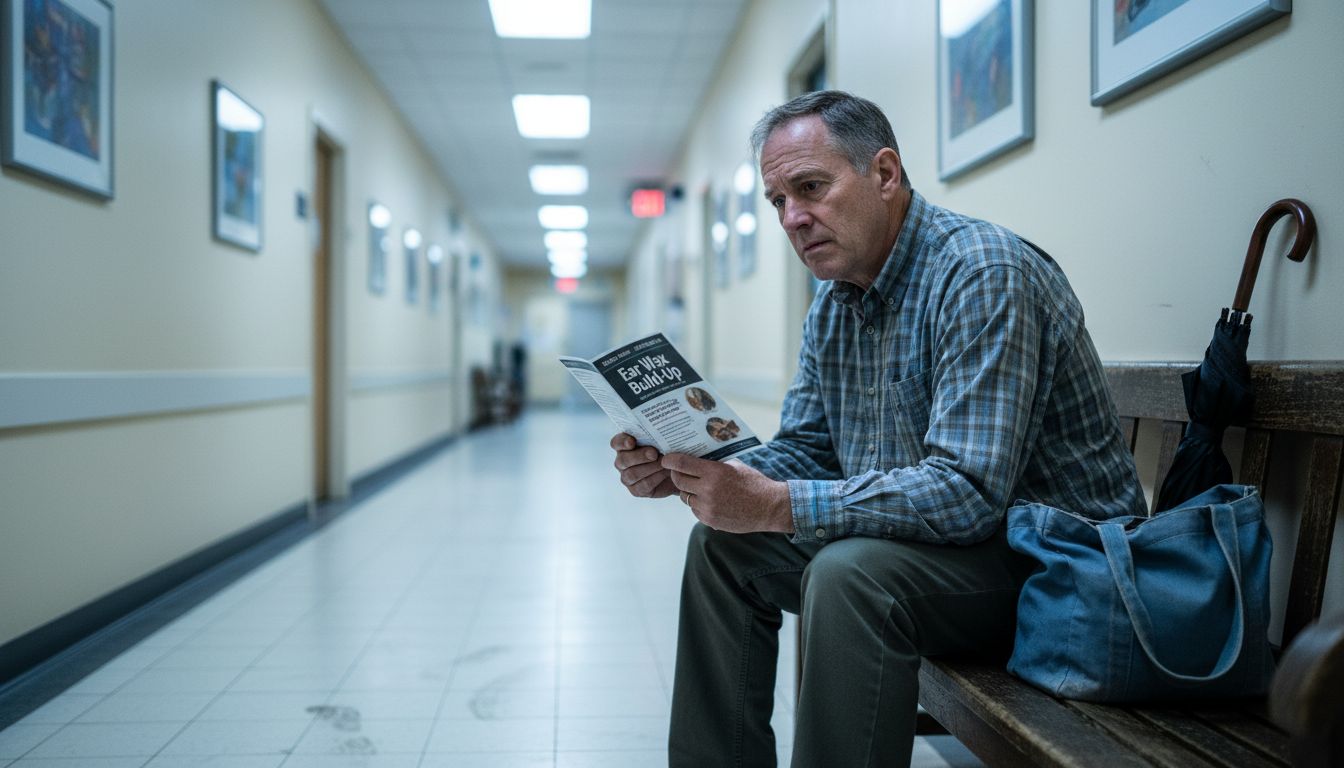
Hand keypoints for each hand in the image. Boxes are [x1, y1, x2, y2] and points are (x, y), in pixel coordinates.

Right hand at [611, 433, 676, 497]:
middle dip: (639, 456)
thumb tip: (662, 430)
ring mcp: (627, 477)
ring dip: (650, 468)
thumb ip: (657, 435)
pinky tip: (666, 472)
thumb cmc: (668, 451)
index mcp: (625, 446)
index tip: (632, 441)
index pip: (616, 443)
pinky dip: (656, 478)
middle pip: (623, 460)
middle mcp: (622, 461)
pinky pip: (643, 485)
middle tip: (654, 453)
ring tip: (664, 464)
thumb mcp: (663, 440)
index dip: (622, 442)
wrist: (678, 470)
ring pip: (632, 474)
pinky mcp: (636, 490)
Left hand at [662, 454, 793, 533]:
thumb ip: (713, 465)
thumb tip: (694, 460)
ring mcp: (707, 507)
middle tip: (679, 471)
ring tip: (700, 486)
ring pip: (685, 496)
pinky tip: (710, 500)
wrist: (768, 507)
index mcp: (714, 472)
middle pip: (678, 480)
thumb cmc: (753, 483)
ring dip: (688, 490)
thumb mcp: (733, 466)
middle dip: (676, 474)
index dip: (670, 460)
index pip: (681, 463)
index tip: (666, 459)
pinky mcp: (709, 520)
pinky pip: (694, 509)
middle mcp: (708, 489)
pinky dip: (698, 504)